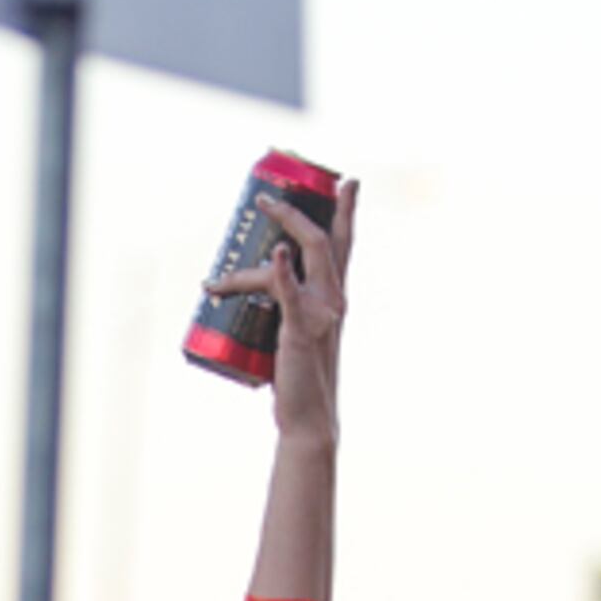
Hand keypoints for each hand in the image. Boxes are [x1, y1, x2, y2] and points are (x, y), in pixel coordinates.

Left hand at [202, 177, 356, 436]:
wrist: (308, 418)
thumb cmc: (298, 379)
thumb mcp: (295, 335)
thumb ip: (285, 312)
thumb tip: (252, 292)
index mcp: (335, 300)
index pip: (344, 248)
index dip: (348, 213)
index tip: (348, 182)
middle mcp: (334, 300)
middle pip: (326, 240)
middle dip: (303, 210)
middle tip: (271, 195)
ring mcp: (320, 313)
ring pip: (306, 254)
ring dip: (283, 224)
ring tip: (259, 207)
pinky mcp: (301, 329)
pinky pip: (291, 293)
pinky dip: (282, 271)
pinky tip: (278, 253)